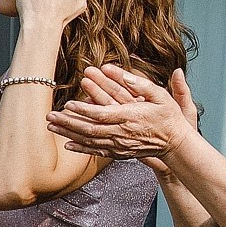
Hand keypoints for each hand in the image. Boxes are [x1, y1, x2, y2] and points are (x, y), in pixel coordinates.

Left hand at [46, 64, 199, 160]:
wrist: (176, 143)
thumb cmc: (170, 117)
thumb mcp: (161, 96)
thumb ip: (143, 85)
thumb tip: (127, 74)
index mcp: (131, 116)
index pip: (102, 113)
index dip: (83, 110)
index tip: (68, 104)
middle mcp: (122, 132)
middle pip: (89, 128)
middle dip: (68, 122)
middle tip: (50, 116)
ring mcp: (120, 144)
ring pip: (89, 140)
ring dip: (68, 133)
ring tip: (51, 126)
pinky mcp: (120, 152)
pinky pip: (96, 151)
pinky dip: (81, 148)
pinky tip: (68, 143)